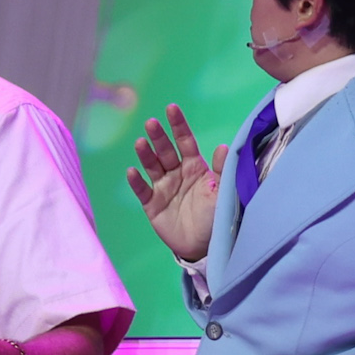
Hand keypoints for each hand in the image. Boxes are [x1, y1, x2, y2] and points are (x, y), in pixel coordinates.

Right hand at [127, 104, 227, 262]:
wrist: (204, 246)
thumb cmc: (216, 216)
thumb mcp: (223, 192)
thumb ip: (223, 170)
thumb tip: (222, 147)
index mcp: (194, 167)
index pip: (184, 141)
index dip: (178, 125)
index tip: (171, 108)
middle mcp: (176, 174)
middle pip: (165, 151)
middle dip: (158, 137)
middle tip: (152, 123)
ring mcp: (163, 188)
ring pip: (151, 167)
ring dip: (145, 155)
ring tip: (140, 143)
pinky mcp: (152, 205)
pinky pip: (142, 191)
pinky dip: (136, 182)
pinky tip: (132, 171)